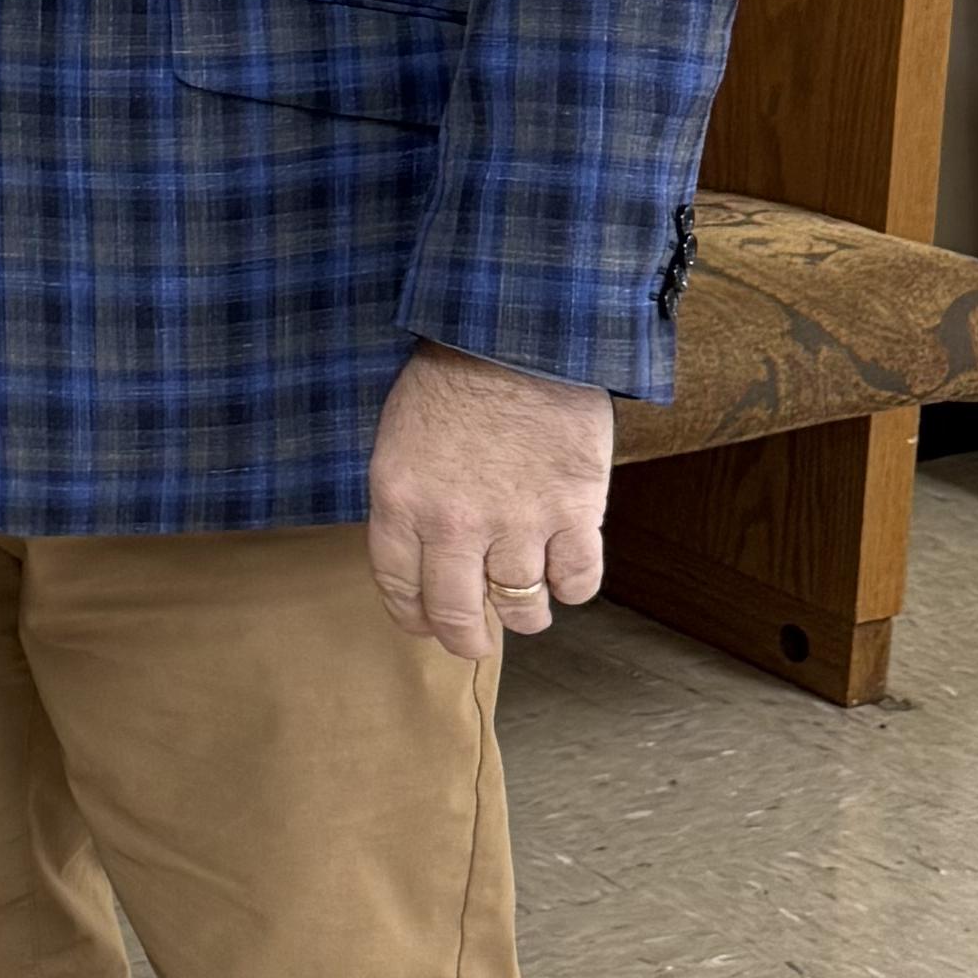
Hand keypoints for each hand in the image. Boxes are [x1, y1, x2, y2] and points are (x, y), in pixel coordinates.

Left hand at [364, 340, 611, 661]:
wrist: (516, 336)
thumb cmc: (453, 376)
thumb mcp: (399, 438)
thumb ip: (408, 500)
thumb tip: (424, 553)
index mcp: (401, 504)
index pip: (400, 589)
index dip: (414, 618)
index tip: (426, 625)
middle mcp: (454, 526)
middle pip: (458, 615)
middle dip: (466, 639)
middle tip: (475, 641)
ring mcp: (517, 523)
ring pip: (522, 607)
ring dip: (524, 614)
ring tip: (527, 604)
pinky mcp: (573, 512)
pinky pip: (577, 581)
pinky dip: (572, 587)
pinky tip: (565, 574)